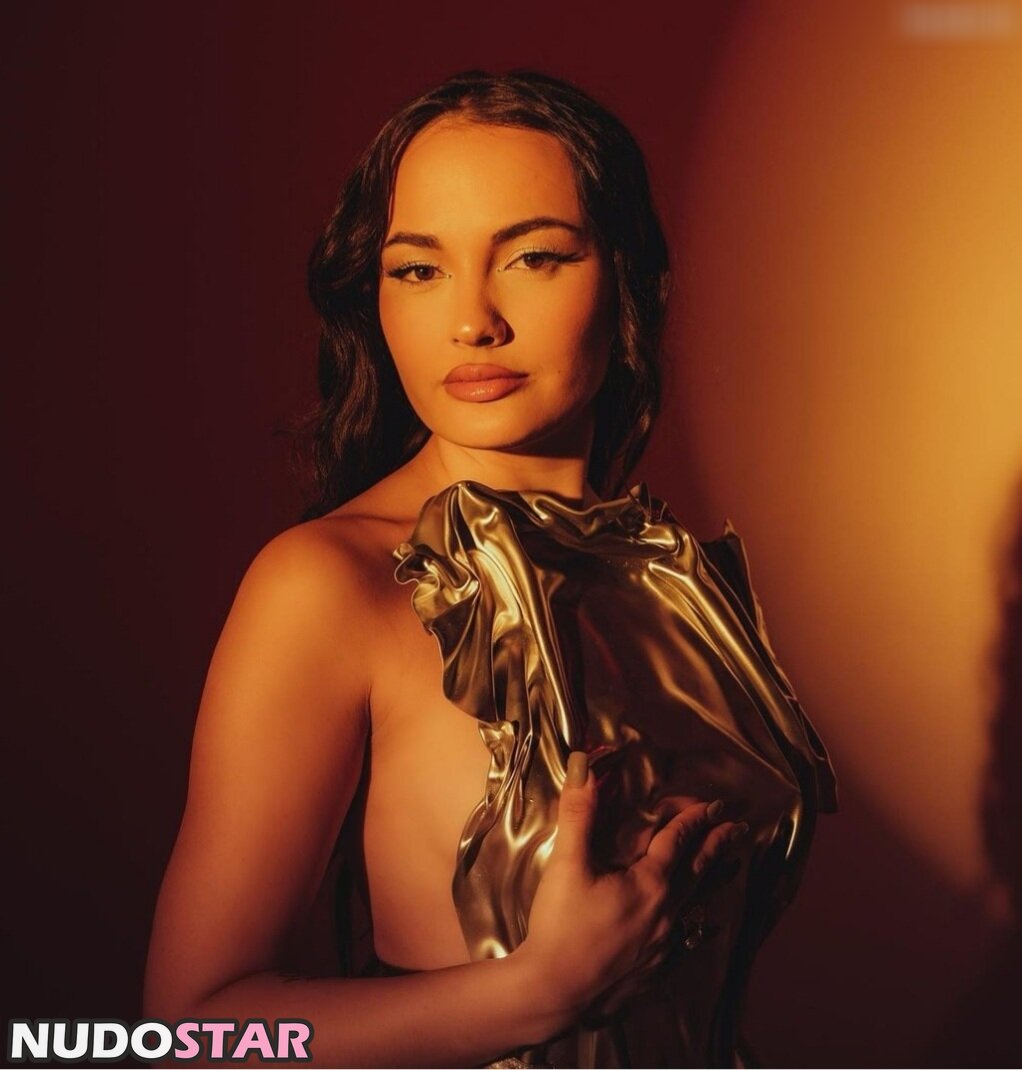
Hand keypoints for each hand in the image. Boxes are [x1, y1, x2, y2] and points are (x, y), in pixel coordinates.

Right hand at [514, 752, 748, 1024]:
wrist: (554, 991)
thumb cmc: (561, 925)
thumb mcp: (567, 863)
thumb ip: (579, 814)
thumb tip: (585, 768)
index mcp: (649, 883)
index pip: (678, 841)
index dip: (696, 818)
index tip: (716, 804)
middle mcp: (665, 912)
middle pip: (699, 871)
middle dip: (719, 846)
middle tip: (741, 830)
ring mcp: (663, 945)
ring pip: (698, 906)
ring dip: (714, 882)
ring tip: (733, 869)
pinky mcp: (654, 971)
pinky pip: (687, 943)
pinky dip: (700, 929)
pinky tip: (706, 929)